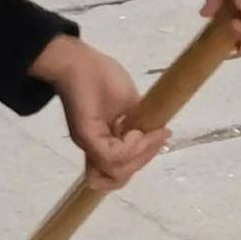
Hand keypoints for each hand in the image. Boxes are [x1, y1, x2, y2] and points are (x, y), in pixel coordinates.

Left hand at [30, 34, 167, 190]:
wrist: (78, 62)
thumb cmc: (102, 77)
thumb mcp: (128, 107)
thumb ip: (137, 127)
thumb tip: (158, 140)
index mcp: (103, 144)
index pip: (121, 172)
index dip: (144, 160)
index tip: (162, 136)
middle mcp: (94, 150)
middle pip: (121, 177)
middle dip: (146, 157)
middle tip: (158, 135)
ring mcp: (90, 145)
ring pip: (118, 171)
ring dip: (140, 153)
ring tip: (145, 133)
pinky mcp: (88, 136)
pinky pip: (113, 156)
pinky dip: (131, 147)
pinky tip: (135, 131)